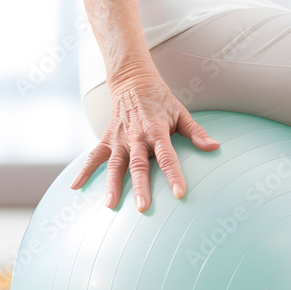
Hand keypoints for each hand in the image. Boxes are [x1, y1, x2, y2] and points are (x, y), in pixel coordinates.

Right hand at [69, 73, 220, 211]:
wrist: (133, 82)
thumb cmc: (160, 100)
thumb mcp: (181, 113)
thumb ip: (196, 132)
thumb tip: (215, 146)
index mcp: (156, 131)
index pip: (167, 157)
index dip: (174, 175)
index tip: (179, 193)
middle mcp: (136, 137)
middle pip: (138, 165)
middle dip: (140, 187)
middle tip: (141, 207)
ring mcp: (119, 139)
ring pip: (114, 165)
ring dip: (111, 185)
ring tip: (110, 205)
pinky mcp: (106, 140)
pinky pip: (93, 157)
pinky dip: (83, 172)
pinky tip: (75, 188)